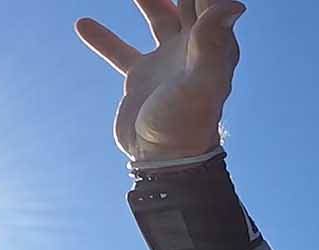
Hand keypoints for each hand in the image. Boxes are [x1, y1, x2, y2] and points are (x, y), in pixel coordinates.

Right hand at [76, 0, 244, 161]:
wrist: (164, 164)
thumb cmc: (186, 125)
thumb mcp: (201, 82)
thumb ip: (213, 43)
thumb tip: (234, 4)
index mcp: (213, 45)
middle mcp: (193, 49)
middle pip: (186, 1)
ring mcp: (167, 62)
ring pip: (157, 16)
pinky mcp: (142, 79)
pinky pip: (121, 52)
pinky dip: (104, 39)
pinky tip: (84, 23)